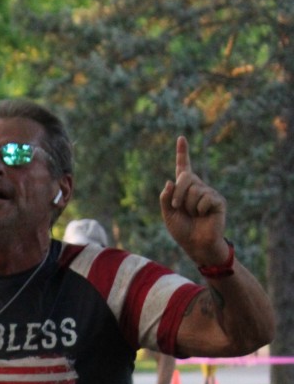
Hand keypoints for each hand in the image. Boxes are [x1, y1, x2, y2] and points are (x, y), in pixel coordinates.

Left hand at [159, 136, 228, 267]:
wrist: (196, 245)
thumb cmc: (183, 230)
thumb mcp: (168, 215)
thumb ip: (166, 198)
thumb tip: (170, 181)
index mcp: (184, 189)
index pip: (183, 168)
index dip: (182, 153)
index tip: (181, 138)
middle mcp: (197, 187)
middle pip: (184, 177)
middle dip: (178, 194)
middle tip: (179, 208)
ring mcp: (208, 193)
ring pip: (193, 191)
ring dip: (189, 206)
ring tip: (194, 216)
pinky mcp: (217, 200)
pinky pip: (204, 199)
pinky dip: (200, 210)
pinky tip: (204, 216)